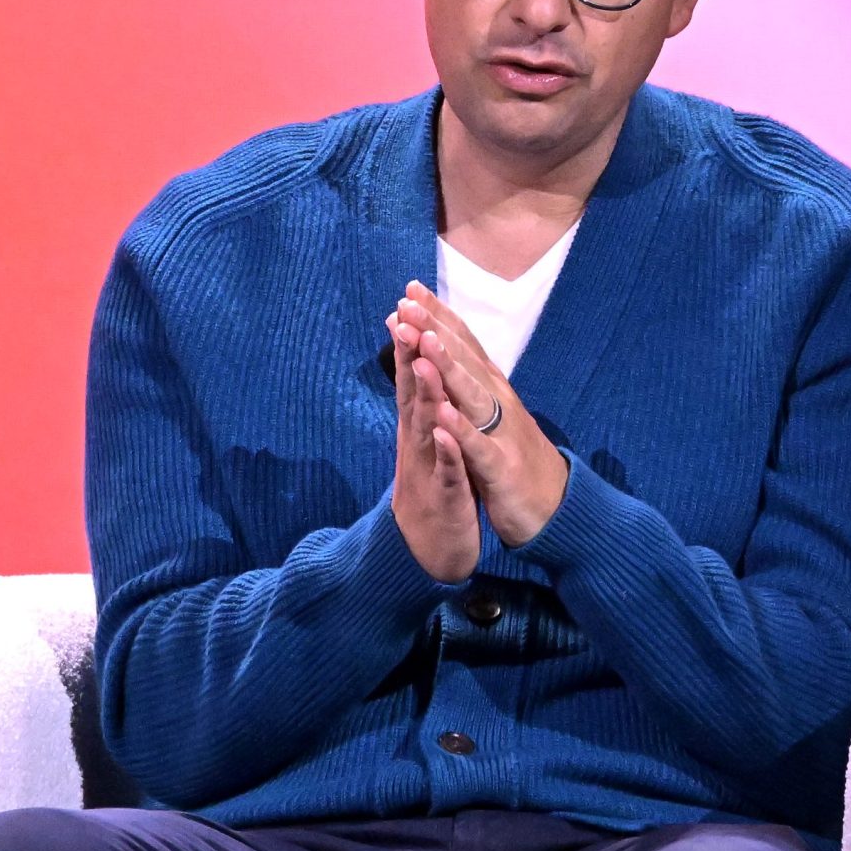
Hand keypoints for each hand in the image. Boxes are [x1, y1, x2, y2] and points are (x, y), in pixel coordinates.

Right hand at [387, 302, 479, 582]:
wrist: (429, 549)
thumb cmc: (433, 488)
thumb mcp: (427, 442)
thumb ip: (421, 405)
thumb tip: (415, 366)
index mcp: (419, 424)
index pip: (413, 374)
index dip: (410, 339)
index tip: (407, 300)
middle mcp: (419, 439)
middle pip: (412, 391)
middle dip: (409, 353)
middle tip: (403, 314)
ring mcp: (430, 465)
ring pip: (427, 425)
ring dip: (424, 393)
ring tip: (420, 360)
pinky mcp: (447, 494)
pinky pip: (447, 469)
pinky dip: (447, 449)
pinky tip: (447, 431)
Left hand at [396, 280, 570, 546]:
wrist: (557, 506)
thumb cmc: (515, 457)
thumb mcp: (492, 413)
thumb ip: (472, 382)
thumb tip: (451, 348)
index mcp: (492, 389)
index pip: (463, 343)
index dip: (438, 315)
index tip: (411, 288)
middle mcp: (499, 402)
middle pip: (463, 359)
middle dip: (434, 329)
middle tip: (407, 301)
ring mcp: (502, 432)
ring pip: (471, 394)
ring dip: (447, 367)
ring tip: (424, 341)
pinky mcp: (502, 468)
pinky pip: (478, 446)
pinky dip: (460, 430)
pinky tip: (441, 414)